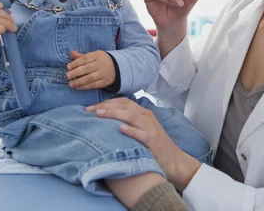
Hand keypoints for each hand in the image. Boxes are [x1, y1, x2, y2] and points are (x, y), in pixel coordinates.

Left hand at [66, 50, 115, 89]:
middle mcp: (101, 64)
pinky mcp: (105, 82)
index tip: (68, 67)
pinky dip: (85, 87)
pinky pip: (94, 85)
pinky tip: (78, 87)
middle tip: (67, 76)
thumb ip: (82, 56)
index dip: (76, 63)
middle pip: (87, 68)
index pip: (85, 59)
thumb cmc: (101, 60)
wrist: (117, 67)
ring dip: (79, 82)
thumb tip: (71, 52)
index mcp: (98, 55)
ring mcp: (103, 73)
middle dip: (76, 73)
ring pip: (90, 78)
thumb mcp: (93, 55)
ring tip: (71, 84)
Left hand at [86, 97, 201, 190]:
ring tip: (99, 114)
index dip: (106, 102)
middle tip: (88, 110)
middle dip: (106, 106)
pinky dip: (131, 130)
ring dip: (114, 113)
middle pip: (125, 106)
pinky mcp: (154, 141)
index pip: (123, 102)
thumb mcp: (143, 130)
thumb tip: (108, 122)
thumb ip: (130, 124)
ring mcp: (151, 128)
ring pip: (132, 116)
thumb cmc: (156, 147)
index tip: (90, 107)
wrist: (175, 161)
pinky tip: (120, 129)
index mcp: (144, 114)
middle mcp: (147, 117)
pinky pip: (141, 133)